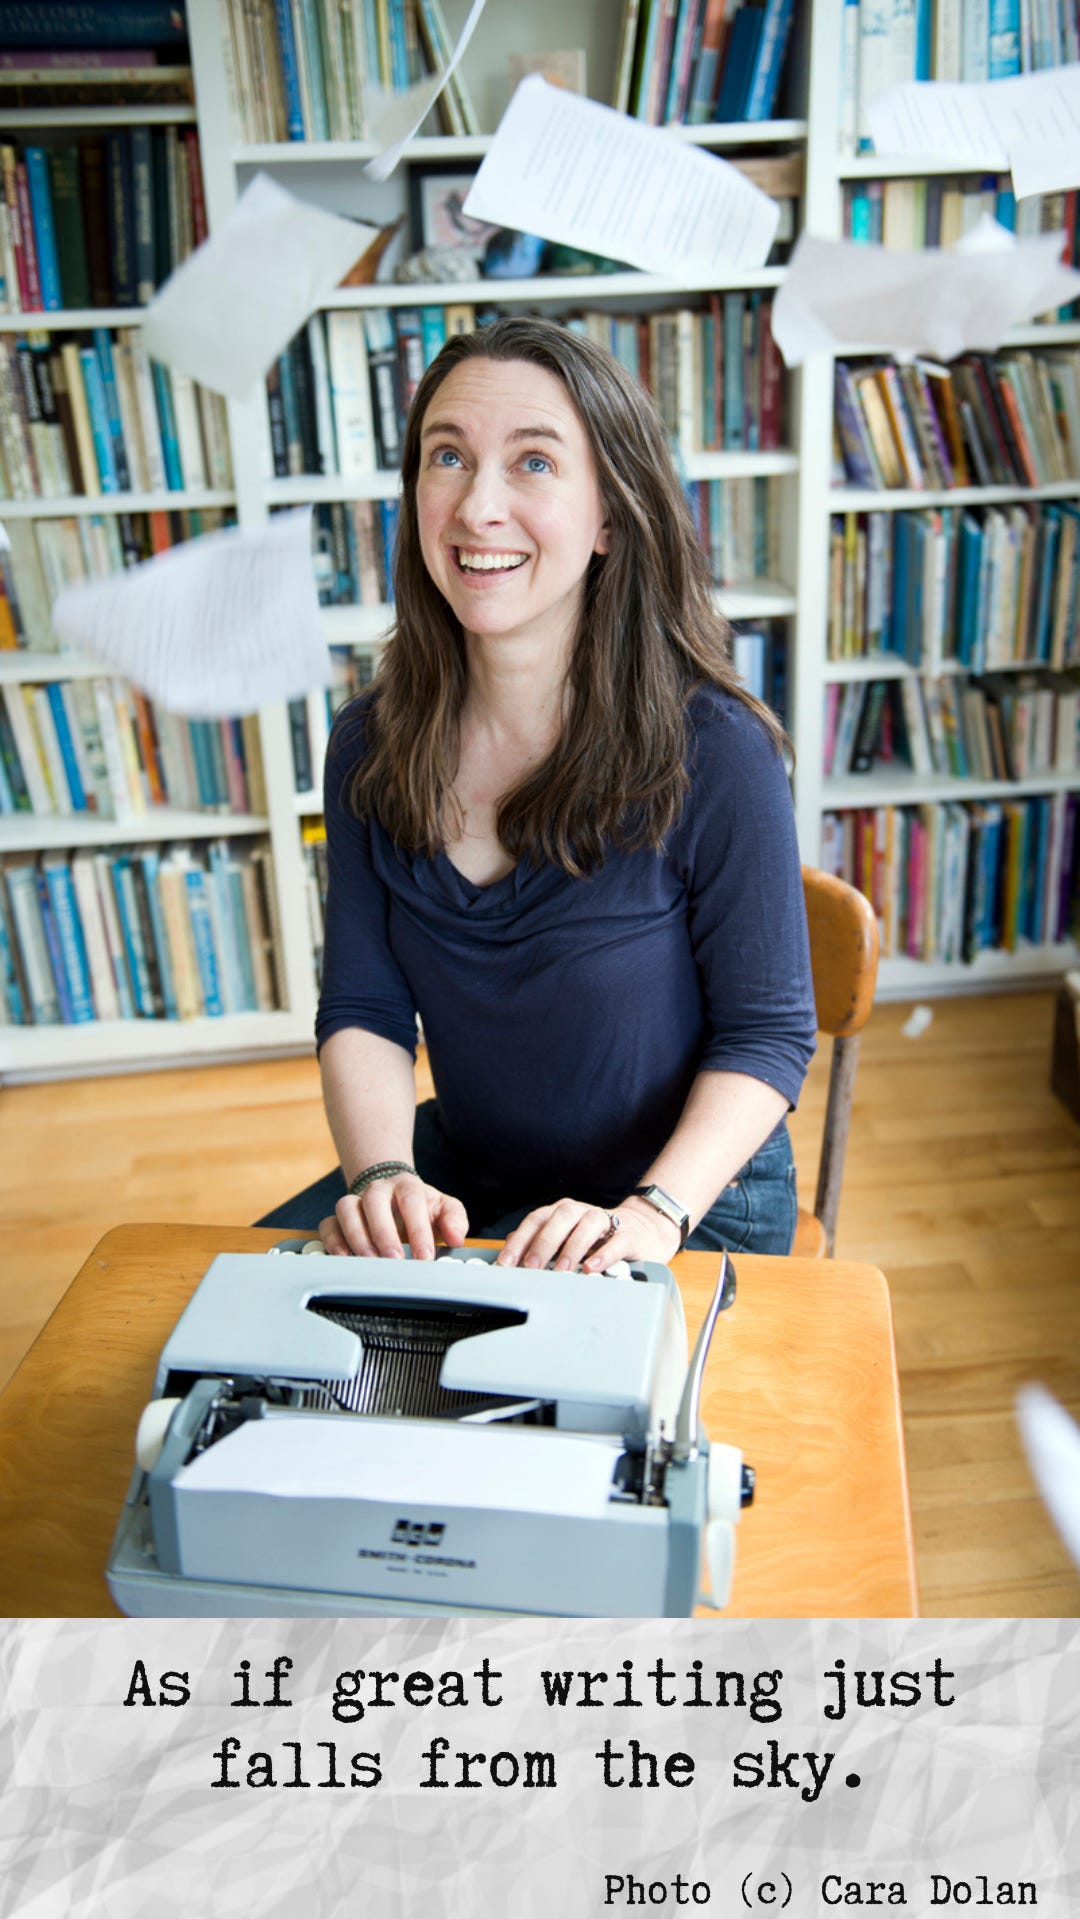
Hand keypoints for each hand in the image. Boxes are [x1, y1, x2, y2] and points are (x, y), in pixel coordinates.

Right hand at [319, 1171, 467, 1259]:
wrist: (392, 1194)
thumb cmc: (420, 1206)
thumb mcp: (444, 1208)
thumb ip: (455, 1220)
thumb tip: (456, 1238)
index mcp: (406, 1185)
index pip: (412, 1201)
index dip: (418, 1230)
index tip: (425, 1256)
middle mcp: (378, 1189)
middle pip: (374, 1201)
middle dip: (383, 1232)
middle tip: (395, 1260)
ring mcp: (356, 1201)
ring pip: (346, 1208)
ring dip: (356, 1236)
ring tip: (370, 1261)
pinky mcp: (339, 1217)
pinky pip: (328, 1224)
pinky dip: (333, 1241)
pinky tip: (345, 1258)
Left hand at [495, 1194, 681, 1273]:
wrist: (642, 1230)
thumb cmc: (597, 1236)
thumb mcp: (566, 1236)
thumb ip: (539, 1239)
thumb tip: (509, 1244)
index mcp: (562, 1212)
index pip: (536, 1220)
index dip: (520, 1241)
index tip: (506, 1263)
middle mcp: (581, 1212)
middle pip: (559, 1219)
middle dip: (543, 1244)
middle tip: (531, 1268)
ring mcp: (606, 1221)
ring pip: (586, 1225)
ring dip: (572, 1247)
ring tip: (562, 1270)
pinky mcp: (629, 1235)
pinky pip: (615, 1242)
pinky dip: (603, 1254)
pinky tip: (592, 1268)